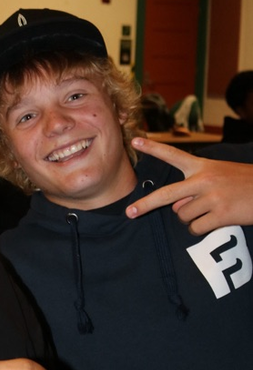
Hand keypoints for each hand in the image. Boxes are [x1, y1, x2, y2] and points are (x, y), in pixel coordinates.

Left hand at [126, 136, 252, 234]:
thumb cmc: (242, 183)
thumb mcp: (219, 174)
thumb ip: (195, 187)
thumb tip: (177, 209)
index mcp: (202, 166)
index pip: (173, 155)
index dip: (153, 148)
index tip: (135, 140)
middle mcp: (203, 180)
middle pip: (166, 195)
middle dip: (145, 205)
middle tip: (129, 213)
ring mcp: (212, 197)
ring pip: (182, 216)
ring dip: (191, 218)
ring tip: (211, 210)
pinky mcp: (220, 214)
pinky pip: (195, 229)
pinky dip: (201, 229)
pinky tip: (216, 221)